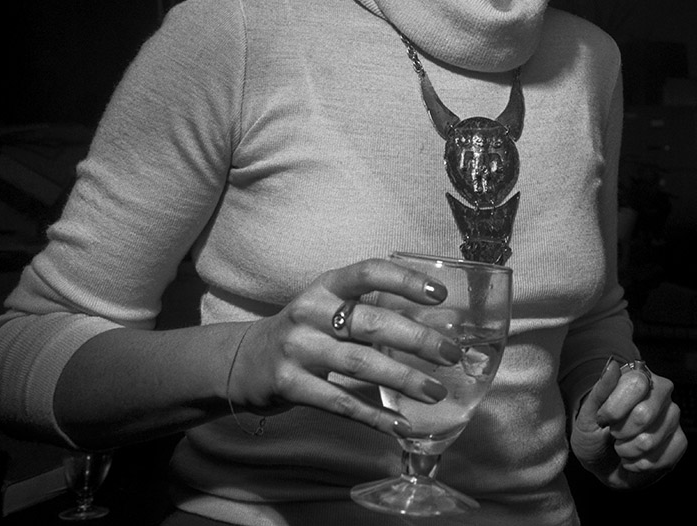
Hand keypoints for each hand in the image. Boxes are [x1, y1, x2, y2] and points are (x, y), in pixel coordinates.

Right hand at [224, 258, 463, 436]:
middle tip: (451, 353)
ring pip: (360, 363)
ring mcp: (298, 348)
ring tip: (435, 391)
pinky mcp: (290, 385)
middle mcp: (311, 311)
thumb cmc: (305, 330)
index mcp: (326, 285)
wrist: (244, 360)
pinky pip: (340, 402)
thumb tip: (431, 324)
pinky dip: (373, 415)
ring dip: (403, 380)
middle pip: (371, 323)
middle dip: (417, 339)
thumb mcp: (329, 305)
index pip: (369, 272)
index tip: (439, 296)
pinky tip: (399, 424)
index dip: (405, 280)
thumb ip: (369, 308)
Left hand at [570, 359, 687, 488]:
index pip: (637, 384)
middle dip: (621, 432)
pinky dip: (643, 465)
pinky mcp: (680, 441)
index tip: (602, 419)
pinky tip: (636, 460)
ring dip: (628, 452)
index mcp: (639, 377)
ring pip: (651, 440)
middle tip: (614, 434)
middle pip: (644, 414)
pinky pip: (666, 457)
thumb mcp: (588, 413)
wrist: (602, 463)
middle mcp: (661, 392)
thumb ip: (600, 390)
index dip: (615, 408)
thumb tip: (612, 365)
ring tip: (622, 448)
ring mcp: (672, 416)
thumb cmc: (594, 433)